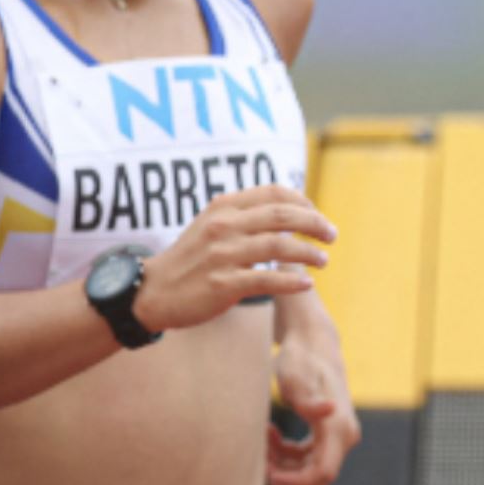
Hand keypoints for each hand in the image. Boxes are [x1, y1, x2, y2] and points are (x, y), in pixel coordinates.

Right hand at [134, 186, 334, 331]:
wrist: (151, 292)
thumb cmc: (189, 260)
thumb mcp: (211, 225)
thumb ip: (244, 216)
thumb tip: (287, 213)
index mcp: (223, 207)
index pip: (274, 193)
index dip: (303, 201)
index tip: (317, 214)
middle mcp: (224, 226)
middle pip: (283, 216)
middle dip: (315, 223)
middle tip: (332, 235)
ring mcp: (223, 255)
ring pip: (279, 247)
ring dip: (309, 253)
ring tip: (324, 260)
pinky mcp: (223, 284)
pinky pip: (267, 280)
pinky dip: (292, 282)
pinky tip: (307, 284)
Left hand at [266, 330, 359, 484]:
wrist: (311, 344)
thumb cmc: (301, 361)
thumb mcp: (296, 381)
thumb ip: (308, 401)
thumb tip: (329, 409)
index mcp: (339, 429)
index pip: (321, 475)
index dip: (295, 483)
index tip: (268, 476)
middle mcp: (344, 436)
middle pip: (316, 477)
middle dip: (285, 474)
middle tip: (258, 460)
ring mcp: (337, 436)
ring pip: (309, 469)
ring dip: (283, 463)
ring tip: (262, 439)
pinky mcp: (327, 434)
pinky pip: (307, 457)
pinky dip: (286, 453)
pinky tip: (271, 434)